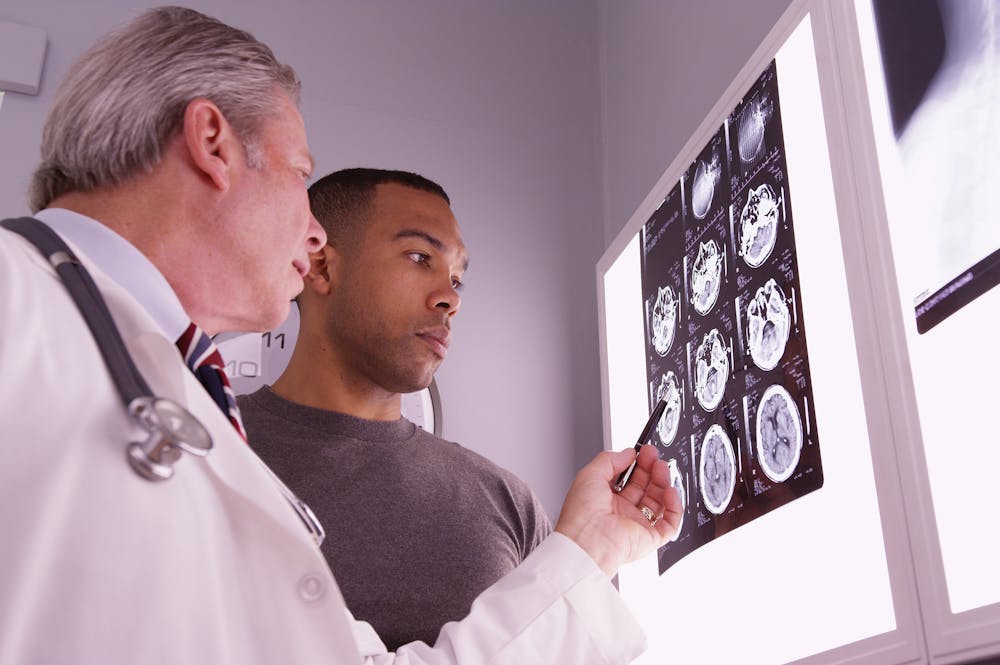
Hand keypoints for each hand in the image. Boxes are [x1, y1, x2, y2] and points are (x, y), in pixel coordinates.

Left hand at [554, 445, 680, 575]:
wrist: (585, 542)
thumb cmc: (581, 514)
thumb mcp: (590, 474)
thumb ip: (610, 460)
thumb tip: (628, 453)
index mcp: (606, 500)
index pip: (629, 479)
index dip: (637, 465)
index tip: (643, 452)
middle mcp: (622, 513)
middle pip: (645, 488)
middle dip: (651, 470)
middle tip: (654, 456)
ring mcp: (636, 525)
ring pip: (658, 502)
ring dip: (663, 483)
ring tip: (662, 468)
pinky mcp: (649, 539)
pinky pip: (669, 523)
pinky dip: (674, 507)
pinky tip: (670, 491)